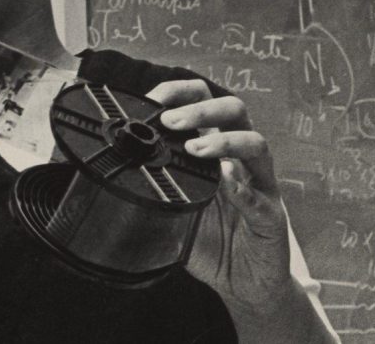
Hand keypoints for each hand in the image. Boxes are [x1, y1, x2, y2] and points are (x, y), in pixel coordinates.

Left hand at [151, 81, 292, 309]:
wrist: (241, 281)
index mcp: (212, 148)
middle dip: (201, 109)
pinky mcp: (272, 215)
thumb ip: (149, 186)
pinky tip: (229, 188)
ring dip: (224, 141)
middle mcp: (238, 159)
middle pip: (233, 111)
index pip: (202, 102)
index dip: (180, 92)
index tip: (153, 98)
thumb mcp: (170, 207)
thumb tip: (102, 173)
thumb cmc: (206, 239)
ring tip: (196, 150)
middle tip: (171, 122)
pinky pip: (262, 197)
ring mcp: (259, 184)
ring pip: (255, 144)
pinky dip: (244, 191)